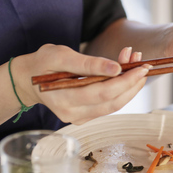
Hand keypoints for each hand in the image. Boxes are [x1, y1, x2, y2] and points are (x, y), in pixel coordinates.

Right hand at [14, 44, 149, 124]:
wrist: (29, 79)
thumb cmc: (43, 63)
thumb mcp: (60, 55)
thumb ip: (88, 62)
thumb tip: (116, 68)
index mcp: (63, 99)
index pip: (102, 92)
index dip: (125, 80)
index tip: (141, 65)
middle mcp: (72, 114)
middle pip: (112, 101)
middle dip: (132, 82)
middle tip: (144, 64)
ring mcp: (79, 118)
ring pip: (114, 105)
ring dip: (130, 86)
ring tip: (137, 65)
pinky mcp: (85, 116)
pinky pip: (109, 104)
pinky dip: (121, 89)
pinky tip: (126, 73)